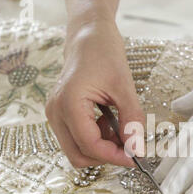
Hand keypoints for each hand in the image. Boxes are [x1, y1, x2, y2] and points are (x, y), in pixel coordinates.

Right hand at [46, 20, 144, 167]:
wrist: (88, 35)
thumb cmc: (103, 52)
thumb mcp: (125, 86)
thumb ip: (131, 119)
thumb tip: (137, 149)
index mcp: (68, 103)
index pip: (89, 145)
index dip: (114, 156)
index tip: (135, 157)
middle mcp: (56, 112)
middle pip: (78, 156)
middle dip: (105, 156)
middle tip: (129, 146)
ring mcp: (56, 114)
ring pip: (77, 150)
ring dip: (101, 148)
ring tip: (119, 128)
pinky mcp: (61, 114)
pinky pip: (77, 139)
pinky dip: (96, 139)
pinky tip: (109, 123)